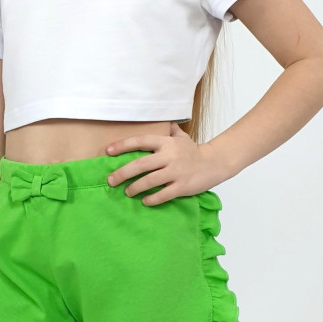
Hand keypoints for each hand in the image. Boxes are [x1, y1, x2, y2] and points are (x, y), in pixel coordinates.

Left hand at [103, 123, 225, 204]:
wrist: (215, 163)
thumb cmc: (193, 151)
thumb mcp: (181, 137)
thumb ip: (169, 130)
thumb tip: (161, 120)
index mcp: (166, 143)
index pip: (141, 141)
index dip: (122, 145)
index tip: (107, 151)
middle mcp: (169, 156)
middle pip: (140, 165)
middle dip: (122, 173)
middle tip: (111, 180)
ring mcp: (176, 172)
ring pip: (149, 181)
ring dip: (135, 188)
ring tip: (127, 192)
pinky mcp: (182, 186)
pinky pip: (163, 195)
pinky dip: (151, 199)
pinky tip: (145, 201)